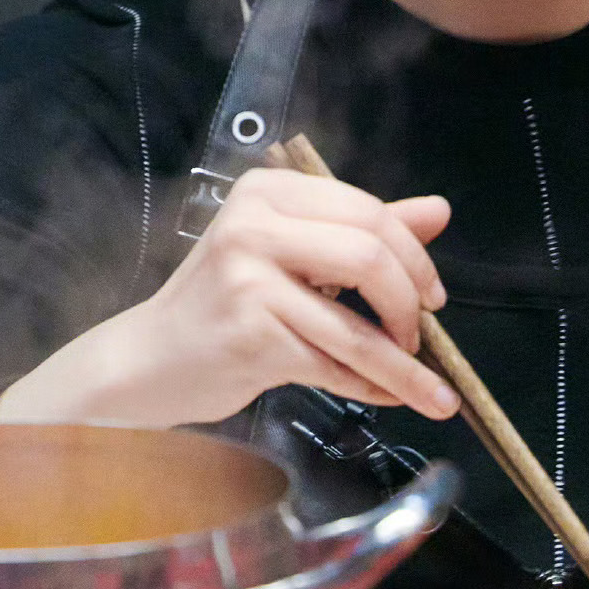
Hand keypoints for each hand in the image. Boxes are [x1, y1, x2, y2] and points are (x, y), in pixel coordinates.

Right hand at [0, 167, 459, 428]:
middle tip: (422, 337)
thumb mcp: (291, 253)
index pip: (367, 210)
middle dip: (411, 303)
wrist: (148, 360)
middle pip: (369, 256)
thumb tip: (439, 210)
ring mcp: (247, 281)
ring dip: (403, 366)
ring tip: (433, 392)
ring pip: (354, 326)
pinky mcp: (249, 336)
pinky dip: (368, 387)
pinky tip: (386, 397)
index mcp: (268, 191)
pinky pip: (331, 365)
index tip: (432, 295)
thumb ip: (364, 230)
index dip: (413, 255)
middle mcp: (254, 225)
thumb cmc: (224, 304)